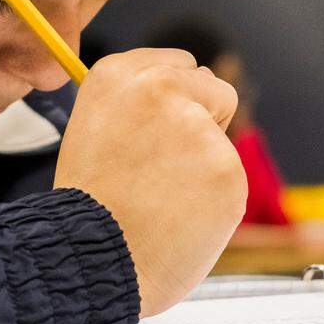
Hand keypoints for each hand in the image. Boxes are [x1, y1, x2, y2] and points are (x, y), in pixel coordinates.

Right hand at [55, 48, 246, 316]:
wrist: (92, 258)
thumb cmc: (92, 202)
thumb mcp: (97, 128)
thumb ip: (141, 104)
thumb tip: (193, 92)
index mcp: (118, 73)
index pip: (180, 64)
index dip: (174, 101)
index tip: (154, 131)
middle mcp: (158, 87)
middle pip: (213, 88)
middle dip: (203, 120)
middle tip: (161, 165)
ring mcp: (196, 126)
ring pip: (223, 139)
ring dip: (204, 164)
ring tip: (161, 197)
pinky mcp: (227, 167)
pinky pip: (231, 177)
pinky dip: (213, 198)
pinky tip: (179, 215)